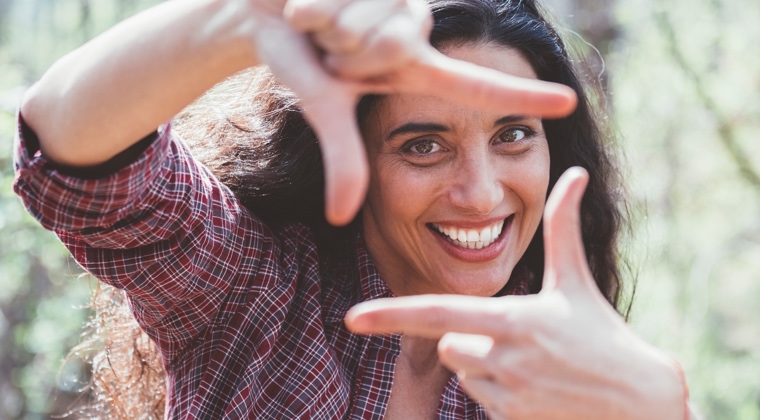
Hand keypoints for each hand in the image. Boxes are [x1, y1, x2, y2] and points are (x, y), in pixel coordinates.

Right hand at [251, 0, 576, 224]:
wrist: (263, 5)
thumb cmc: (298, 52)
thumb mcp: (326, 107)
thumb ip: (344, 157)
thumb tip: (343, 218)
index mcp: (415, 68)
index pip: (476, 85)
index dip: (522, 95)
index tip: (569, 104)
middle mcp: (417, 30)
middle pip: (387, 45)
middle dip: (342, 45)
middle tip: (325, 41)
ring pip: (365, 21)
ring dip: (326, 21)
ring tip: (319, 17)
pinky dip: (313, 2)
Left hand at [345, 168, 685, 418]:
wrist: (639, 403)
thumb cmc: (603, 334)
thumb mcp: (577, 281)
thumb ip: (564, 227)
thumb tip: (575, 172)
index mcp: (515, 318)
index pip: (439, 313)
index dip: (391, 314)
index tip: (353, 318)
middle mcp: (506, 358)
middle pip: (446, 344)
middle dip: (465, 337)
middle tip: (513, 336)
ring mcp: (510, 396)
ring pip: (462, 373)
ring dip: (483, 366)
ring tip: (529, 363)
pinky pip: (480, 401)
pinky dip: (497, 393)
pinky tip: (534, 389)